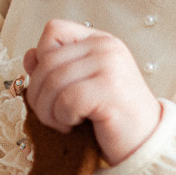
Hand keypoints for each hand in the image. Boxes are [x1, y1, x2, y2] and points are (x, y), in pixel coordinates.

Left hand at [23, 20, 161, 166]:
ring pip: (53, 81)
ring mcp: (110, 65)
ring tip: (63, 123)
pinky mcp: (110, 89)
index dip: (43, 57)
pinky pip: (66, 99)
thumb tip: (29, 56)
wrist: (145, 144)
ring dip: (48, 110)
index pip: (54, 30)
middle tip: (51, 115)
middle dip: (38, 93)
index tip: (54, 85)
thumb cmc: (108, 117)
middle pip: (47, 59)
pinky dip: (63, 117)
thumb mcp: (79, 85)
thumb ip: (54, 68)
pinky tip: (75, 125)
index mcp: (100, 40)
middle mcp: (106, 47)